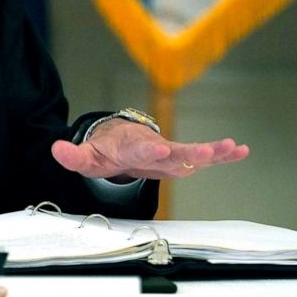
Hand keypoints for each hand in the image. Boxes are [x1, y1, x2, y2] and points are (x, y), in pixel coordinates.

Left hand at [50, 119, 248, 180]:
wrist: (119, 139)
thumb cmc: (105, 149)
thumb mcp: (86, 156)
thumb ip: (73, 155)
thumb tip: (55, 149)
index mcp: (132, 147)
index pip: (140, 150)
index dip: (149, 151)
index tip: (159, 150)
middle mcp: (155, 147)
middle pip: (173, 152)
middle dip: (190, 152)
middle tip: (208, 151)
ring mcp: (170, 152)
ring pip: (192, 153)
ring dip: (212, 152)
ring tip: (234, 148)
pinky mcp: (180, 158)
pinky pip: (202, 157)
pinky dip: (221, 154)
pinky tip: (242, 151)